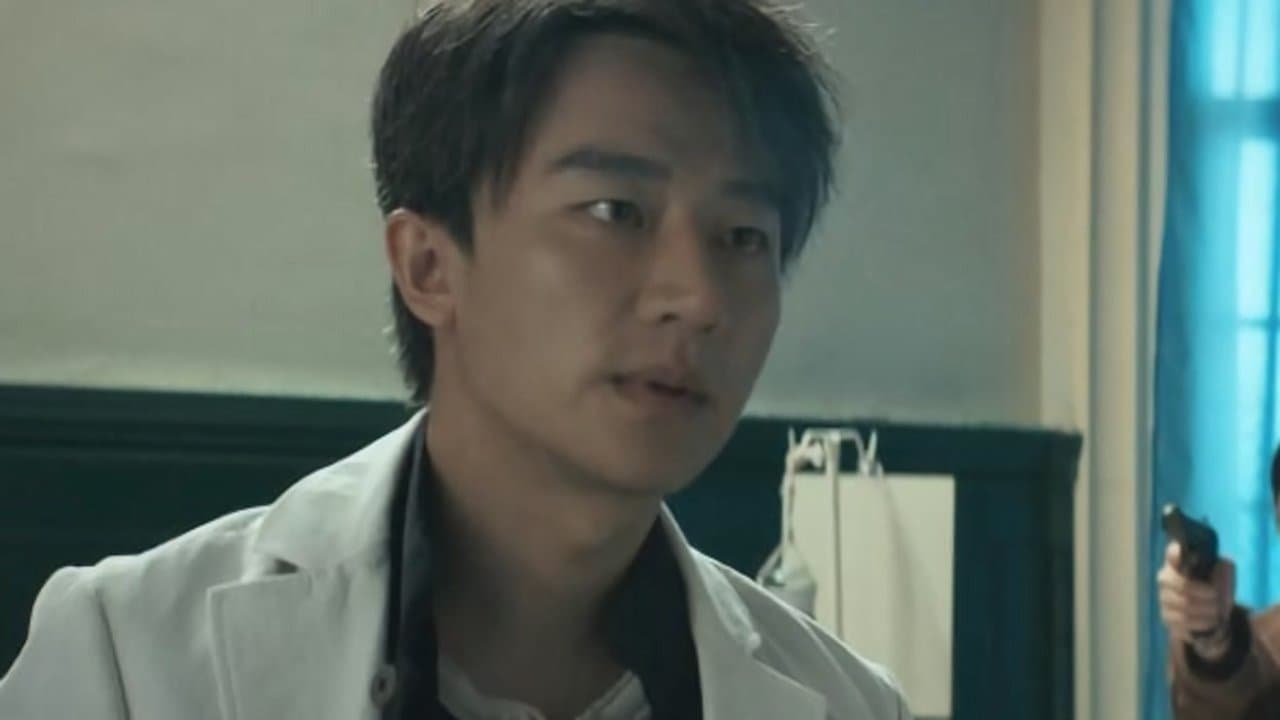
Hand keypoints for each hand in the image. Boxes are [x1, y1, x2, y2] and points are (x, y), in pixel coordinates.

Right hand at [1157, 541, 1235, 660]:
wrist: (1214, 611)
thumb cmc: (1217, 586)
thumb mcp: (1225, 573)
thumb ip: (1222, 567)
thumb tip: (1217, 571)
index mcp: (1178, 562)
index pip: (1173, 553)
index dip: (1179, 555)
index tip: (1195, 560)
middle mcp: (1165, 578)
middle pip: (1182, 585)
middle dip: (1204, 594)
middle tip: (1216, 597)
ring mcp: (1163, 598)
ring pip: (1184, 605)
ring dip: (1205, 610)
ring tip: (1216, 611)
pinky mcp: (1166, 617)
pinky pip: (1182, 621)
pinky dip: (1200, 622)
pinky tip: (1209, 621)